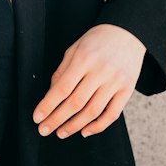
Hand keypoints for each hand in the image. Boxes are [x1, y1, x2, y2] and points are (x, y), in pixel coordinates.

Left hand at [32, 24, 146, 138]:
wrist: (128, 32)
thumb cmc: (97, 40)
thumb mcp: (74, 49)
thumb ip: (62, 72)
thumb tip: (51, 96)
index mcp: (84, 59)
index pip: (62, 88)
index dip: (48, 106)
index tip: (37, 118)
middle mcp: (101, 71)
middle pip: (76, 103)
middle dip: (57, 119)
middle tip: (44, 130)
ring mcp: (116, 81)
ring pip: (93, 111)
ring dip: (74, 126)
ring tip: (61, 132)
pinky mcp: (128, 89)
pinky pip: (113, 114)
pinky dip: (98, 126)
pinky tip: (85, 131)